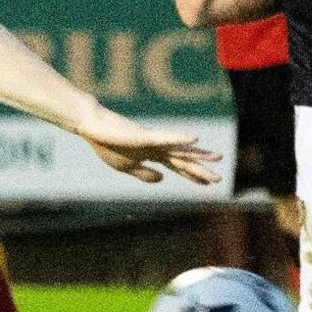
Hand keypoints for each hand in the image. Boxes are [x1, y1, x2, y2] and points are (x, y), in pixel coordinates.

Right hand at [76, 108, 219, 185]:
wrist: (92, 127)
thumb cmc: (107, 145)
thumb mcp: (126, 167)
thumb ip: (144, 174)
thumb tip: (163, 180)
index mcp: (153, 155)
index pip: (177, 167)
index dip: (192, 176)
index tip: (209, 184)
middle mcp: (157, 147)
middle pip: (183, 160)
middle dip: (200, 170)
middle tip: (219, 180)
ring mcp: (152, 140)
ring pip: (179, 149)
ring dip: (198, 155)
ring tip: (218, 158)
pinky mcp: (144, 135)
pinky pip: (165, 138)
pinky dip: (179, 139)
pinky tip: (194, 138)